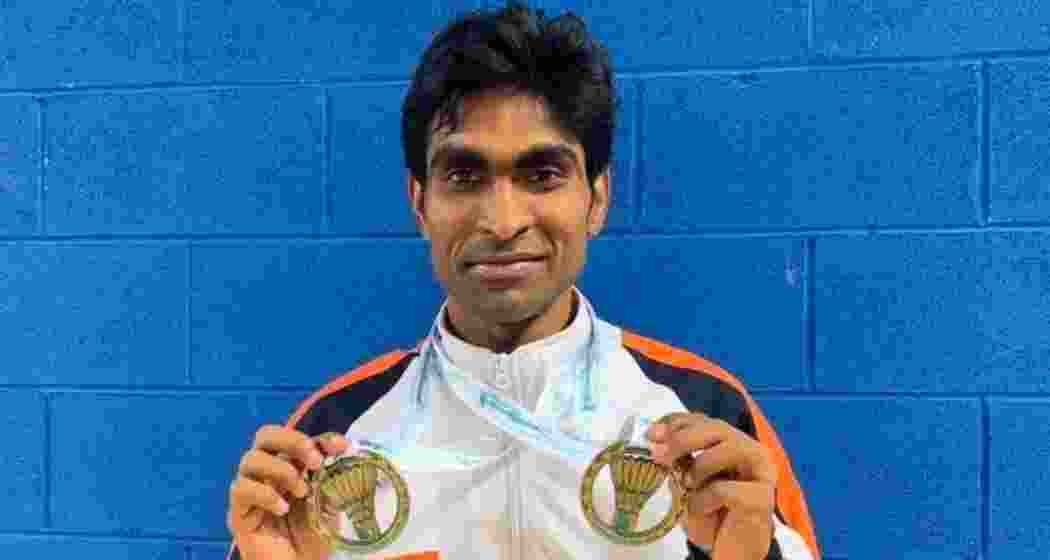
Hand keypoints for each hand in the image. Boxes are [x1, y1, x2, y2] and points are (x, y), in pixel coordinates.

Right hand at [227, 426, 349, 559]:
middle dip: (292, 441)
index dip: (320, 438)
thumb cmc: (311, 538)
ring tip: (302, 491)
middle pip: (265, 435)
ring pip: (250, 459)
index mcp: (290, 466)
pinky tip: (282, 509)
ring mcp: (250, 490)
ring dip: (281, 470)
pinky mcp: (238, 512)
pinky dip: (265, 494)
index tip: (342, 447)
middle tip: (315, 460)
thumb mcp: (330, 505)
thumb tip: (344, 453)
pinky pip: (241, 489)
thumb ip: (332, 479)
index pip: (299, 438)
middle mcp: (267, 473)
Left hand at [647, 413, 776, 559]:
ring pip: (730, 448)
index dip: (676, 422)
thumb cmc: (710, 513)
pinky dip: (705, 499)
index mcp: (731, 443)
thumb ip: (678, 460)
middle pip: (718, 428)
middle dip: (683, 438)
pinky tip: (703, 509)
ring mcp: (761, 472)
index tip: (651, 434)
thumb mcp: (687, 482)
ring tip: (688, 485)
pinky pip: (725, 489)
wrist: (730, 549)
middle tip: (659, 455)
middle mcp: (750, 451)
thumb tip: (655, 442)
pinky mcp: (762, 498)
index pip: (704, 421)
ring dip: (700, 465)